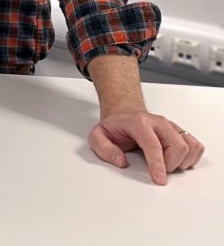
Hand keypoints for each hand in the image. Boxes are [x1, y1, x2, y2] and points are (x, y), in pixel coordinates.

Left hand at [89, 111, 204, 184]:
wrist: (124, 113)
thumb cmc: (114, 126)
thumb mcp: (98, 136)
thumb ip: (104, 149)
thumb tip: (121, 162)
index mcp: (139, 123)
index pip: (153, 145)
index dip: (158, 164)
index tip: (159, 179)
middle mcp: (158, 123)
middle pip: (178, 146)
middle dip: (171, 165)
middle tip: (158, 170)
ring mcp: (171, 126)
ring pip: (190, 146)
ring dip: (182, 162)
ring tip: (166, 165)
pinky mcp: (179, 131)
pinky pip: (196, 145)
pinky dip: (191, 157)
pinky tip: (178, 161)